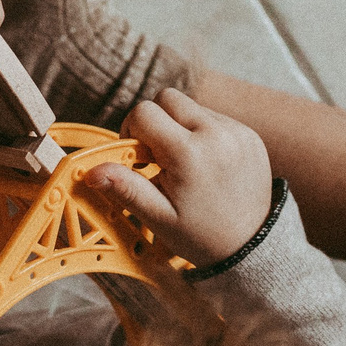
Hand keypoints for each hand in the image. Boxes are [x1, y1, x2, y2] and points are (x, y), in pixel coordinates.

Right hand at [83, 89, 274, 265]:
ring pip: (191, 105)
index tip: (139, 157)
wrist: (254, 247)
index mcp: (189, 154)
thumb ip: (126, 189)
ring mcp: (237, 131)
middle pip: (167, 98)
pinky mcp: (250, 134)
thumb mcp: (159, 218)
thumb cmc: (203, 236)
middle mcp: (215, 134)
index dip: (132, 130)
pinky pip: (215, 117)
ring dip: (180, 126)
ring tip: (185, 162)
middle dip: (155, 121)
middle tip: (159, 156)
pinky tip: (206, 163)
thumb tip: (92, 171)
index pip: (144, 112)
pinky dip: (203, 133)